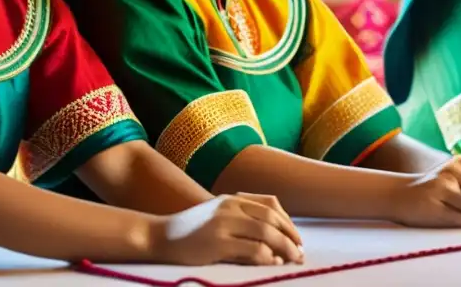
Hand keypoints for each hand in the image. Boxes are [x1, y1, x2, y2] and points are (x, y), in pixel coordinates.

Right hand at [151, 193, 303, 265]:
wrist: (159, 236)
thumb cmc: (191, 231)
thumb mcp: (218, 216)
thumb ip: (242, 219)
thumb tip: (274, 241)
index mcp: (232, 198)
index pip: (270, 204)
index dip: (288, 221)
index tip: (297, 238)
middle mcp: (230, 206)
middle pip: (271, 218)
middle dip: (290, 236)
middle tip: (301, 253)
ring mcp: (223, 223)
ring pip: (265, 232)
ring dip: (284, 247)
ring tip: (293, 259)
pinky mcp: (217, 242)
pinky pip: (251, 249)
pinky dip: (266, 256)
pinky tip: (273, 263)